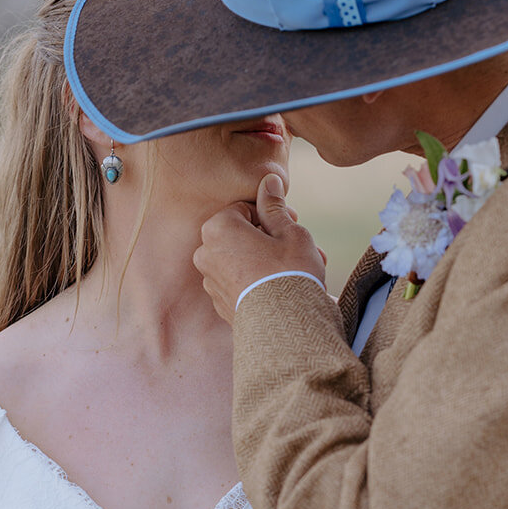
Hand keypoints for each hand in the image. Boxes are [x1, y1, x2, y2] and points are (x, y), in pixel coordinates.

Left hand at [195, 173, 326, 323]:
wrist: (285, 327)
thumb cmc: (289, 273)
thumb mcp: (289, 232)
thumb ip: (274, 205)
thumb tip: (267, 181)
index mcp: (218, 229)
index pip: (244, 208)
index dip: (271, 213)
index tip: (293, 222)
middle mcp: (206, 253)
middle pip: (241, 234)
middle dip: (271, 238)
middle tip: (301, 246)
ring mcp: (210, 281)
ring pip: (242, 259)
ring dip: (268, 259)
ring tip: (301, 269)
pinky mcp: (220, 303)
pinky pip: (239, 282)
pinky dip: (259, 280)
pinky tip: (284, 288)